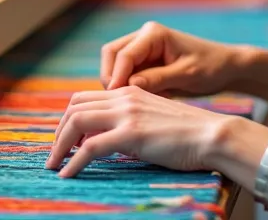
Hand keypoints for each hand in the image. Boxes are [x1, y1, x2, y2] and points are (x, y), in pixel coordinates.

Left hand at [45, 85, 257, 177]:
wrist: (213, 135)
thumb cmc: (190, 134)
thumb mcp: (154, 121)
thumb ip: (131, 125)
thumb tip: (110, 143)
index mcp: (130, 92)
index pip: (85, 98)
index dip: (70, 118)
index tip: (66, 140)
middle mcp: (124, 97)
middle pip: (74, 107)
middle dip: (59, 131)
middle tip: (55, 154)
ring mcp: (126, 114)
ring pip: (76, 123)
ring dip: (59, 146)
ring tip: (54, 166)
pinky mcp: (131, 134)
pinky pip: (90, 147)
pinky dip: (73, 162)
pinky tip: (67, 174)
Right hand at [101, 21, 250, 96]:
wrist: (226, 68)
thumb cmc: (212, 67)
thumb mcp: (187, 75)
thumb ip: (158, 78)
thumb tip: (130, 85)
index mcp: (153, 34)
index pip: (123, 55)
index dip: (117, 77)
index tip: (118, 100)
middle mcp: (143, 37)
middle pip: (111, 54)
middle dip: (112, 78)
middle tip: (121, 103)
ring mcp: (143, 49)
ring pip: (115, 65)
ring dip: (120, 84)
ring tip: (138, 103)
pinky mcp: (145, 62)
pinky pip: (126, 74)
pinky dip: (130, 88)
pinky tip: (147, 101)